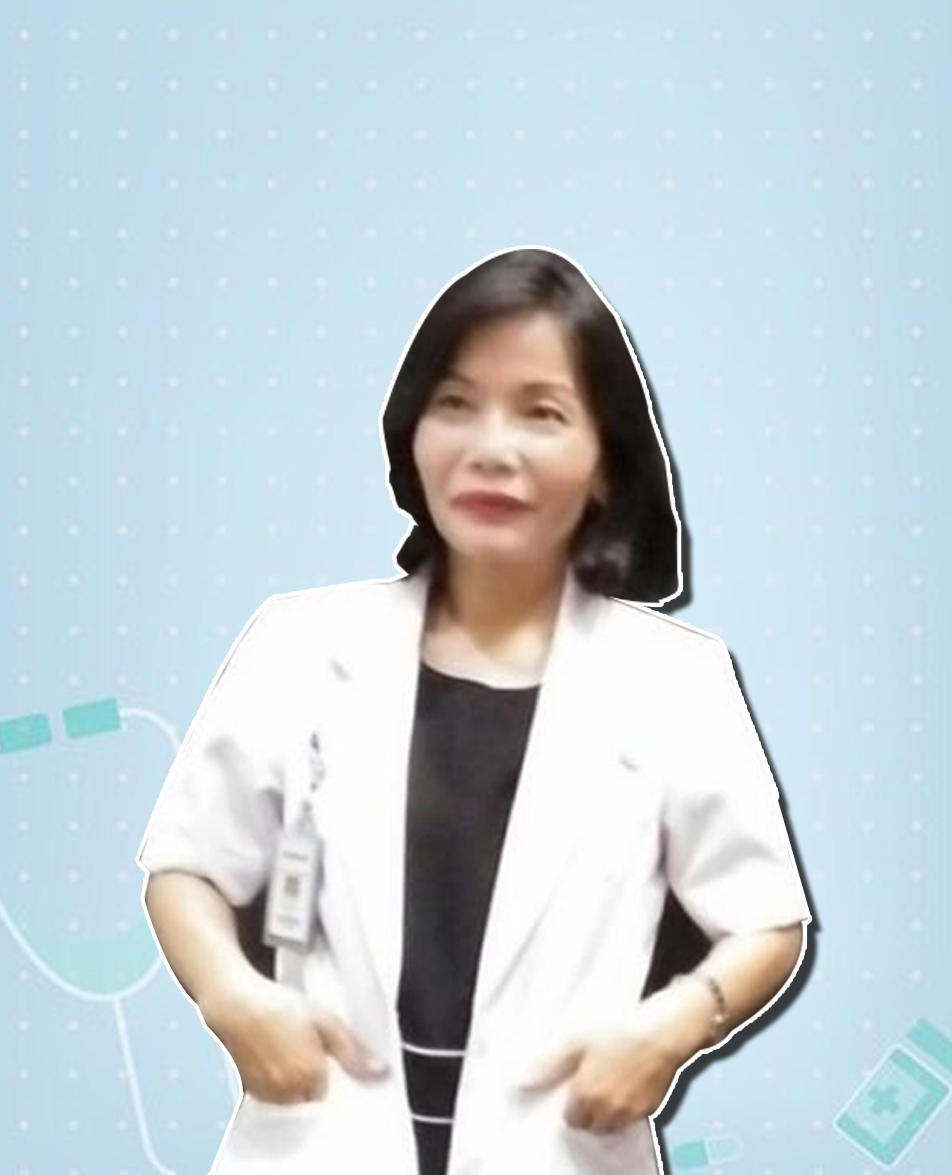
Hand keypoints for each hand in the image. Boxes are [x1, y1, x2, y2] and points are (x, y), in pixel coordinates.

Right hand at [200, 972, 387, 1104]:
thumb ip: (352, 1051)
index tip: (321, 1055)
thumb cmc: (277, 1006)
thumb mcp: (324, 1020)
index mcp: (310, 1076)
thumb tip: (379, 1071)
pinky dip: (269, 1082)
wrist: (234, 1003)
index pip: (328, 1091)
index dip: (326, 1069)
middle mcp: (286, 1092)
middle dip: (308, 1077)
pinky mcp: (245, 1091)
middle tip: (301, 1046)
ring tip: (282, 1048)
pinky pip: (266, 1095)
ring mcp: (264, 1093)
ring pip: (286, 1098)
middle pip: (307, 1097)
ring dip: (288, 1081)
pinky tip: (267, 1056)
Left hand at [519, 999, 687, 1133]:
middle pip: (592, 1125)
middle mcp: (609, 1111)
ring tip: (610, 1082)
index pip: (571, 1118)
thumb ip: (551, 1063)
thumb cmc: (620, 1031)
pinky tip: (629, 1082)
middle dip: (588, 1110)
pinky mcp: (652, 1107)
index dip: (571, 1101)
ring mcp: (632, 1112)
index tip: (574, 1084)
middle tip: (591, 1082)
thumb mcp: (578, 1039)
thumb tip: (524, 1078)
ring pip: (613, 1124)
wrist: (664, 1032)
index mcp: (587, 1097)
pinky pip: (633, 1116)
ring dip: (608, 1111)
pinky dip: (628, 1106)